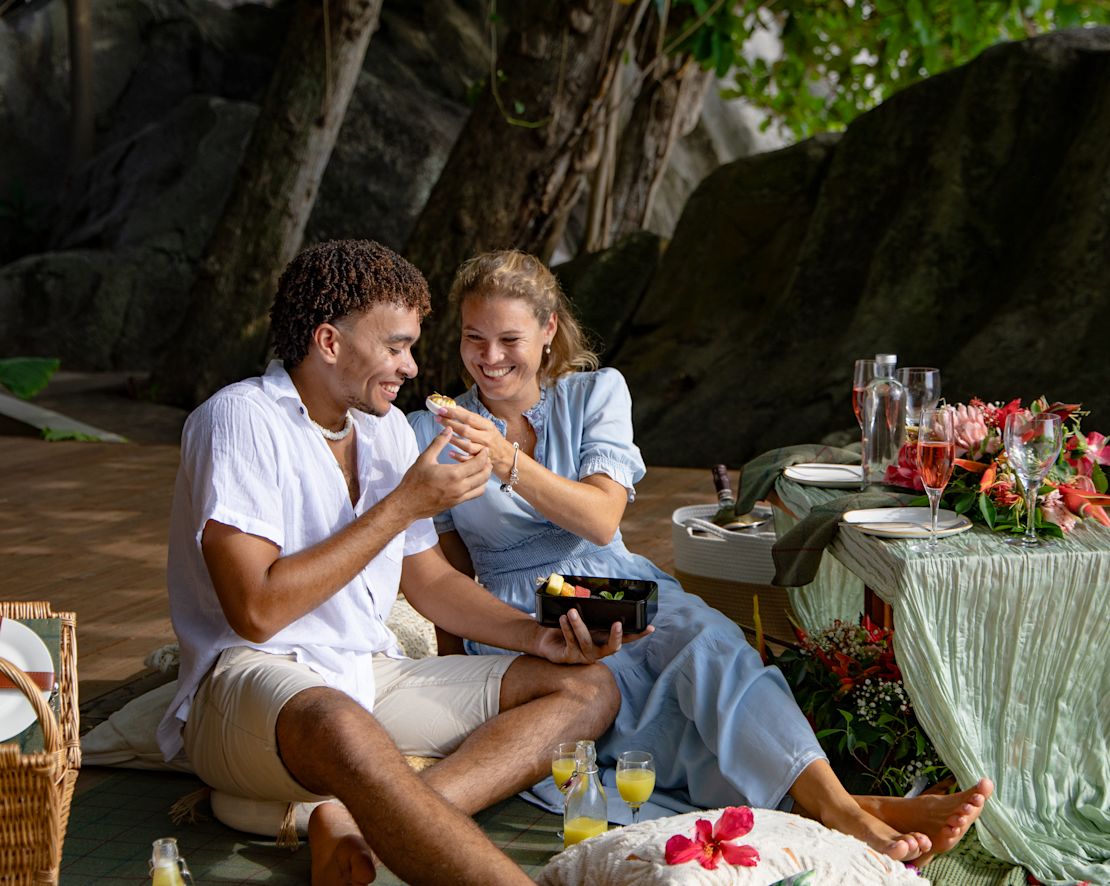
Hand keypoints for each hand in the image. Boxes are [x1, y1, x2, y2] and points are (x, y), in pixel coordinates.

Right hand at [395, 427, 491, 519]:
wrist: (407, 504)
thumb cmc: (414, 481)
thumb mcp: (425, 458)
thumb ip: (439, 442)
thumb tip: (448, 429)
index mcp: (454, 474)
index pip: (478, 463)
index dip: (484, 455)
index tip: (484, 449)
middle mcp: (460, 487)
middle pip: (484, 475)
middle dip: (487, 465)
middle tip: (485, 457)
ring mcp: (459, 497)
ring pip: (482, 487)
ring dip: (485, 477)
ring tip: (481, 468)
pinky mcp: (456, 503)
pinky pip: (474, 495)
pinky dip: (478, 486)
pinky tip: (473, 479)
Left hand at [434, 404, 517, 479]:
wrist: (506, 457)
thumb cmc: (493, 438)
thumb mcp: (485, 425)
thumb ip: (471, 417)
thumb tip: (455, 407)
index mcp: (487, 426)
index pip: (469, 418)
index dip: (455, 413)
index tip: (442, 409)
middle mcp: (486, 437)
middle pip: (466, 430)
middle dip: (450, 423)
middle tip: (438, 418)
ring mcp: (484, 450)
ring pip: (467, 445)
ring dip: (453, 440)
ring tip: (443, 434)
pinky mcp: (481, 462)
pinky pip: (468, 459)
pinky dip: (458, 456)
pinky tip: (449, 452)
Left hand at [532, 608, 653, 664]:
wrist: (546, 640)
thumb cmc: (568, 626)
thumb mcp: (582, 617)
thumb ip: (592, 609)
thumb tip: (597, 589)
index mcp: (604, 640)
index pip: (626, 639)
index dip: (638, 634)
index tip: (650, 627)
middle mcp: (597, 650)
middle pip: (613, 648)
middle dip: (616, 636)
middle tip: (617, 624)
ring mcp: (584, 656)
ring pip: (586, 641)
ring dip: (579, 625)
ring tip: (572, 612)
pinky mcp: (569, 658)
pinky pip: (570, 643)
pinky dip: (567, 630)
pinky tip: (563, 619)